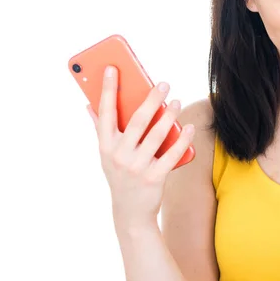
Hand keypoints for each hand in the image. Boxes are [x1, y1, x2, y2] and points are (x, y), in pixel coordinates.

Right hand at [86, 66, 194, 224]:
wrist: (130, 213)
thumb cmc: (120, 176)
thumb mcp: (107, 155)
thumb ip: (101, 130)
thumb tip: (90, 104)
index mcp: (105, 146)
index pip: (105, 112)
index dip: (107, 89)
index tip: (112, 68)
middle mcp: (119, 155)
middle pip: (136, 121)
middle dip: (150, 99)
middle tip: (163, 83)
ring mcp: (136, 168)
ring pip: (156, 136)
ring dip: (169, 116)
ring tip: (177, 102)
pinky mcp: (154, 178)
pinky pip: (171, 155)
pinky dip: (182, 140)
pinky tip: (189, 128)